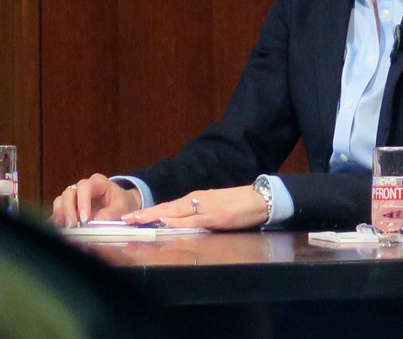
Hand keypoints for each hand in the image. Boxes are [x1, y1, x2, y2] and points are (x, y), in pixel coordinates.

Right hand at [52, 173, 141, 227]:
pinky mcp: (68, 206)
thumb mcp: (122, 207)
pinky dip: (57, 219)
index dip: (82, 202)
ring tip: (67, 229)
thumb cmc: (122, 202)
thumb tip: (97, 221)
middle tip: (72, 226)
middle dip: (69, 210)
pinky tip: (60, 230)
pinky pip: (58, 211)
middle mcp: (82, 187)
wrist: (121, 204)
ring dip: (61, 215)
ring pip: (60, 201)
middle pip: (68, 193)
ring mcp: (74, 196)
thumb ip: (110, 213)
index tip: (84, 218)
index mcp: (97, 182)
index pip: (85, 188)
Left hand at [123, 186, 267, 230]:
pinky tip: (167, 222)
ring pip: (175, 211)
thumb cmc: (238, 204)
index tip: (131, 217)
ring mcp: (206, 208)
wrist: (260, 198)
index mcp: (196, 199)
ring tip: (138, 219)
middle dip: (145, 214)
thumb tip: (178, 221)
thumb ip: (196, 214)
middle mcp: (197, 200)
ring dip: (155, 215)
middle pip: (166, 208)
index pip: (167, 206)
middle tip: (125, 219)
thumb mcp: (213, 207)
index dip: (148, 212)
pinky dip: (178, 220)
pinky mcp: (216, 217)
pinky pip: (193, 220)